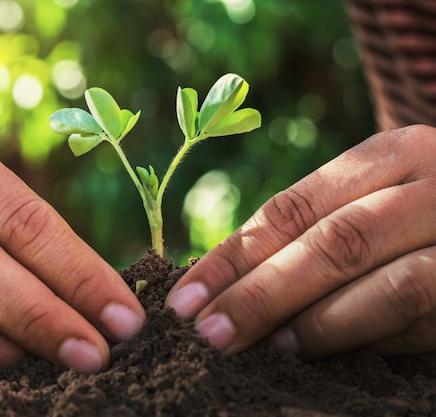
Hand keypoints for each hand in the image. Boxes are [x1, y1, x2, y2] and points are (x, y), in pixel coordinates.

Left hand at [166, 124, 435, 357]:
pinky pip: (428, 321)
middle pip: (333, 244)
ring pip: (390, 285)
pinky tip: (330, 357)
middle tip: (209, 336)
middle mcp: (433, 184)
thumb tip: (224, 282)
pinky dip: (375, 341)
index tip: (185, 299)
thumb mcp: (371, 195)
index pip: (291, 208)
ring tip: (269, 350)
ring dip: (321, 324)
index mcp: (389, 155)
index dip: (232, 258)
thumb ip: (314, 227)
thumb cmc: (421, 207)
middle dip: (262, 295)